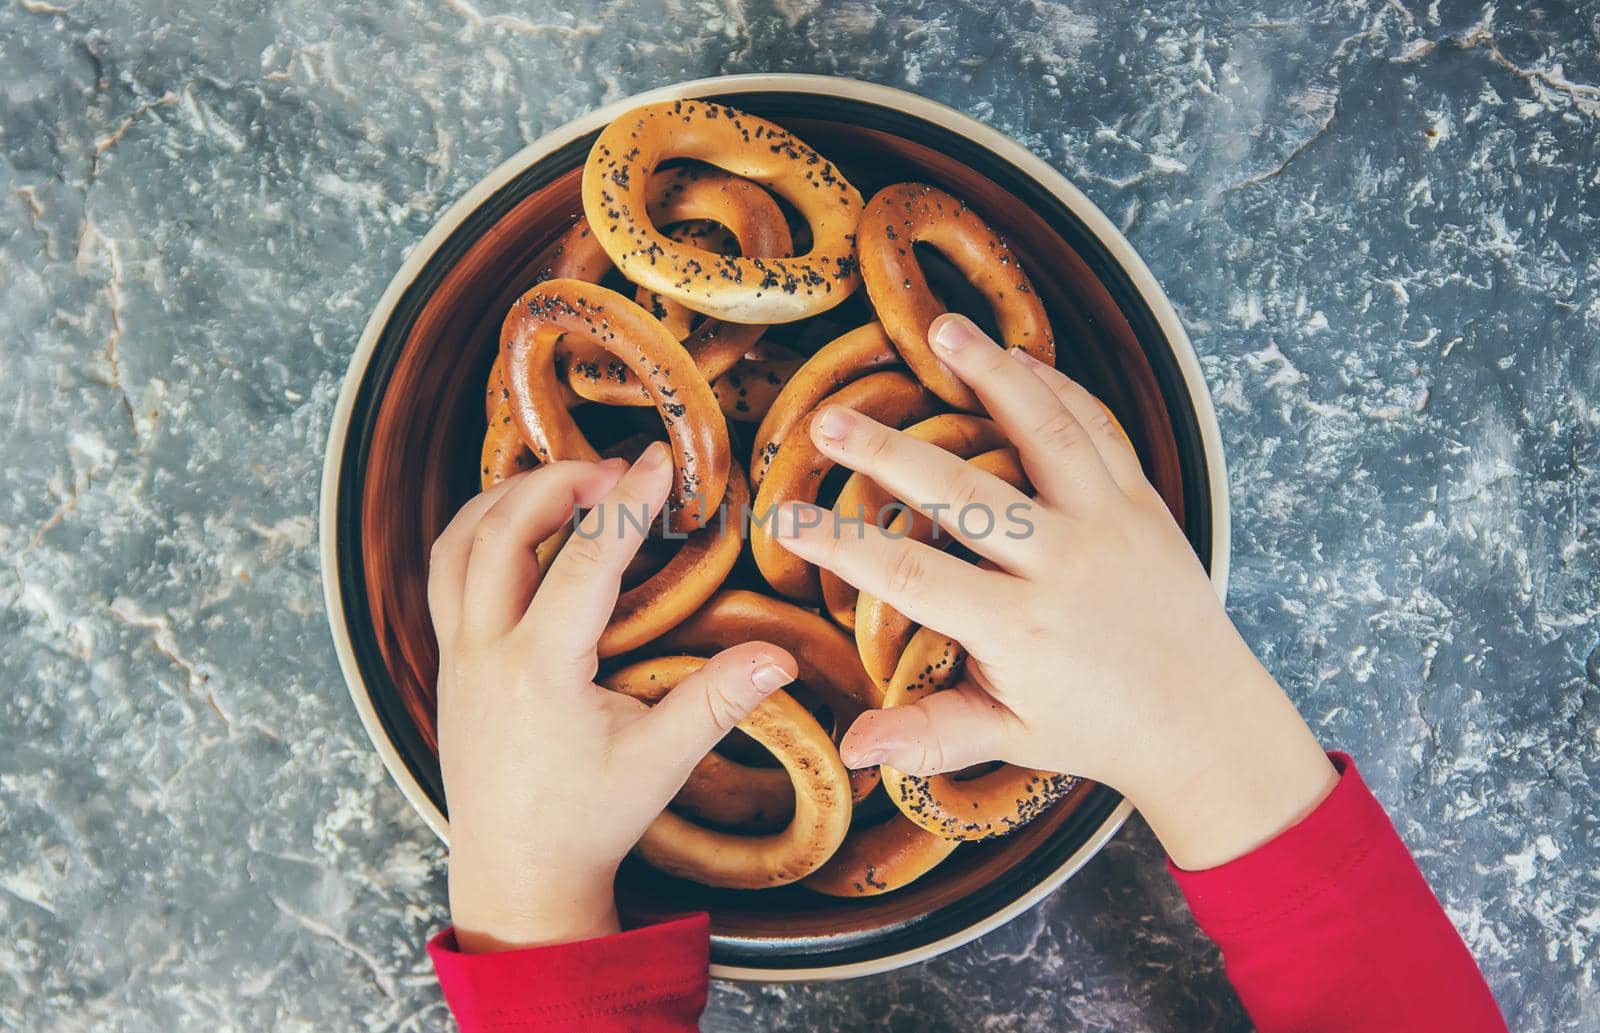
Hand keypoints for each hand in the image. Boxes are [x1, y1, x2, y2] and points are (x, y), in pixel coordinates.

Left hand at [427, 443, 796, 951]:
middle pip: (502, 530)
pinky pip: (445, 575)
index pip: (588, 560)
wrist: (517, 873)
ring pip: (458, 546)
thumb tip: (779, 656)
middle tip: (612, 468)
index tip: (661, 460)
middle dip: (557, 483)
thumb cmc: (589, 820)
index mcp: (539, 670)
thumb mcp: (661, 763)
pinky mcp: (448, 665)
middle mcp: (486, 652)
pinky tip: (517, 529)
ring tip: (562, 484)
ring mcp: (457, 657)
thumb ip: (717, 703)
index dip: (629, 502)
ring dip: (505, 500)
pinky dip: (476, 533)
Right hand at [773, 314, 1334, 869]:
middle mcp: (1064, 567)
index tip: (786, 518)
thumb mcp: (1007, 738)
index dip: (840, 545)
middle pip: (961, 491)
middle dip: (887, 451)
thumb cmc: (1096, 730)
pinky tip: (1014, 358)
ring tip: (940, 329)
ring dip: (990, 375)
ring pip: (1043, 432)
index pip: (909, 575)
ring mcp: (1108, 524)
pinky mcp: (1144, 501)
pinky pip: (1098, 428)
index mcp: (1020, 630)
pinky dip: (1055, 387)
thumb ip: (928, 736)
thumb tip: (850, 749)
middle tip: (829, 419)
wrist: (1207, 722)